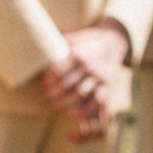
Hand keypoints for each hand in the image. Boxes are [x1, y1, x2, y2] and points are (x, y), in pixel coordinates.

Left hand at [42, 25, 128, 142]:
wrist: (114, 42)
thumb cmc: (88, 40)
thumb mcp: (73, 38)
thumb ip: (58, 47)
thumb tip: (38, 52)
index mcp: (78, 53)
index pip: (58, 70)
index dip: (48, 79)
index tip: (44, 83)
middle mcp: (88, 66)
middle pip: (66, 84)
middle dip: (53, 92)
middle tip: (47, 95)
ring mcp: (98, 77)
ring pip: (78, 94)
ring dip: (64, 102)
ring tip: (55, 105)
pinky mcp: (106, 85)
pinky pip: (95, 101)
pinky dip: (83, 110)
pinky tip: (72, 114)